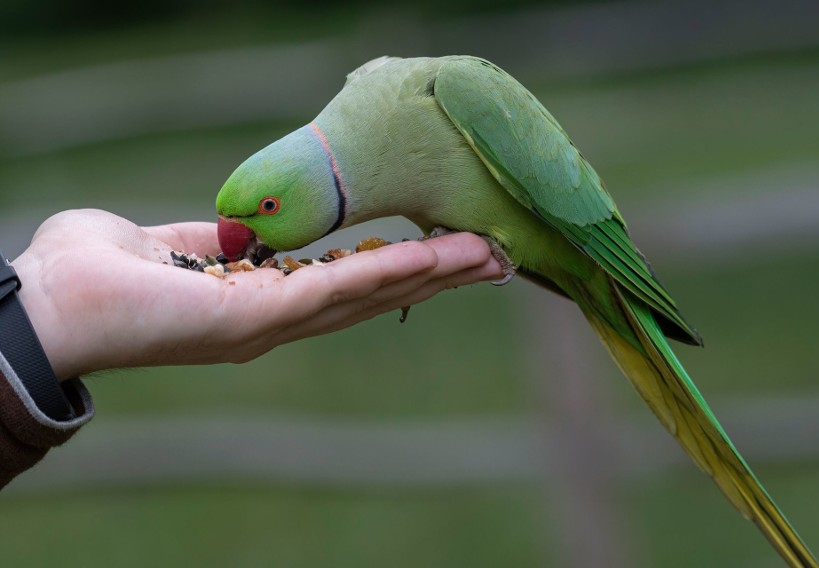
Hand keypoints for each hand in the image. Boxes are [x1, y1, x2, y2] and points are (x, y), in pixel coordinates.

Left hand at [11, 209, 501, 379]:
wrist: (47, 305)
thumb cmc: (94, 274)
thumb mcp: (171, 244)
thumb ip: (219, 241)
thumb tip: (245, 231)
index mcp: (259, 303)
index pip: (344, 284)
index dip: (397, 268)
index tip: (443, 249)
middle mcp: (276, 322)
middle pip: (372, 295)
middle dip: (435, 276)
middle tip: (495, 259)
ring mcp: (272, 324)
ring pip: (368, 294)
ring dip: (430, 274)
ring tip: (487, 257)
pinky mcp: (257, 317)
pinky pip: (335, 288)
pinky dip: (387, 271)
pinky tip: (433, 256)